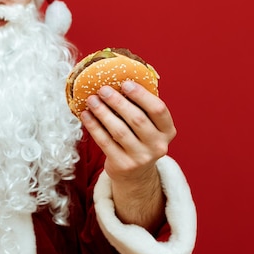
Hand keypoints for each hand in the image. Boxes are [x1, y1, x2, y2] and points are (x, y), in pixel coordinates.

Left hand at [80, 80, 174, 228]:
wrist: (136, 175)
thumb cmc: (140, 140)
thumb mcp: (149, 126)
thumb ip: (141, 107)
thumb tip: (117, 79)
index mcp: (168, 131)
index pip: (159, 109)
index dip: (141, 95)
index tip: (125, 83)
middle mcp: (158, 145)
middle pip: (137, 119)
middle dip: (118, 101)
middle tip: (103, 89)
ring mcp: (141, 157)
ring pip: (119, 131)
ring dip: (103, 112)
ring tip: (92, 99)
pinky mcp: (123, 165)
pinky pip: (105, 142)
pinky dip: (93, 126)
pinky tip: (86, 115)